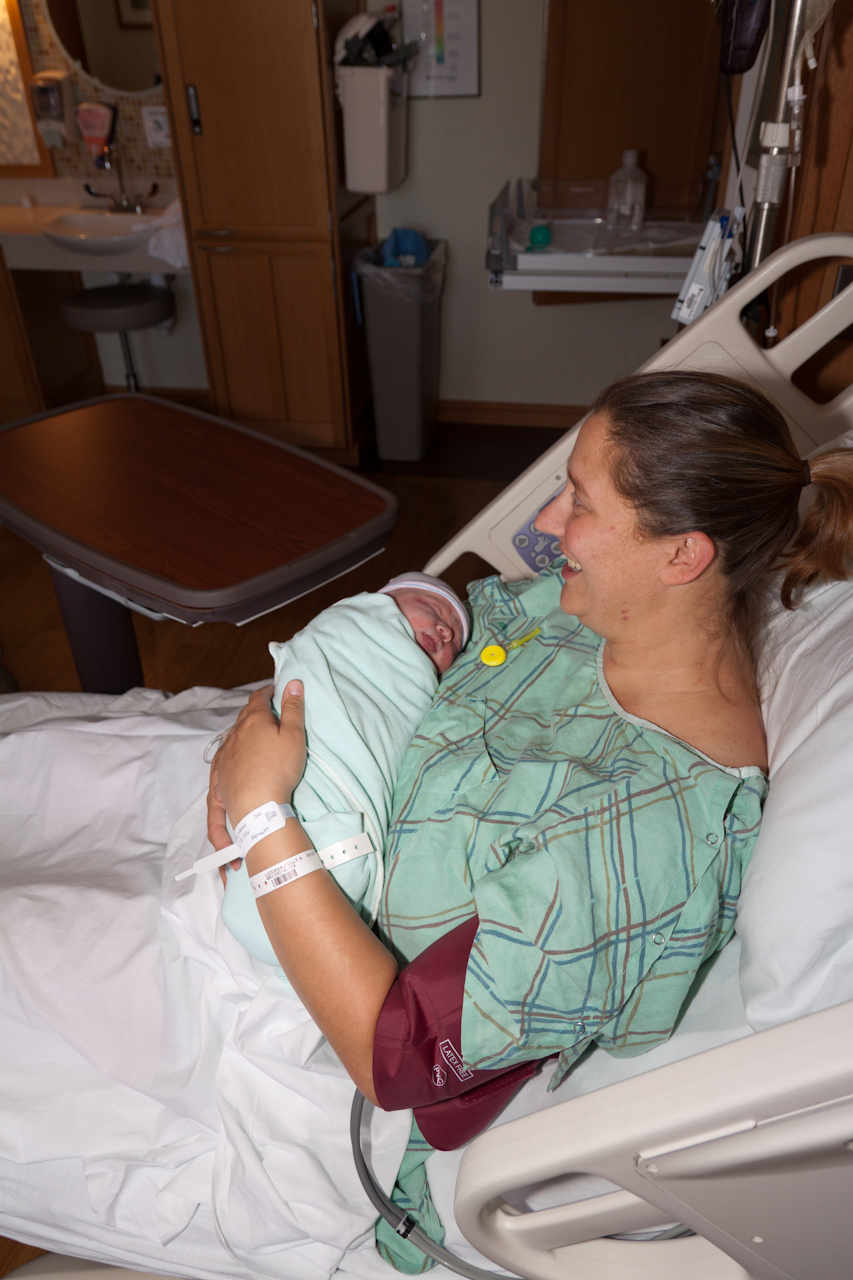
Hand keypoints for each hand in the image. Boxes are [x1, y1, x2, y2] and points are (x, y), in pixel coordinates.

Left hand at [206, 683, 306, 848]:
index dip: (267, 691)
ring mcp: (226, 752)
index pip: (259, 698)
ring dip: (244, 728)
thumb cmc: (279, 769)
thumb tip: (293, 682)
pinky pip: (225, 752)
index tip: (273, 690)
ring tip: (255, 732)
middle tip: (267, 709)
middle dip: (255, 708)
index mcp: (254, 720)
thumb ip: (293, 708)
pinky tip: (236, 753)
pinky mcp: (221, 770)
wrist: (256, 806)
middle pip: (245, 714)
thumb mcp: (294, 735)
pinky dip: (233, 747)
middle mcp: (236, 732)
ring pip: (234, 733)